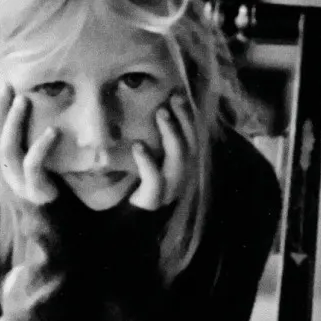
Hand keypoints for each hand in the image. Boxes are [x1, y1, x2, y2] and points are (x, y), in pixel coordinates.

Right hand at [0, 83, 59, 204]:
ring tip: (24, 100)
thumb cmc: (56, 184)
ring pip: (8, 149)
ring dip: (14, 122)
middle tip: (7, 85)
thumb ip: (32, 140)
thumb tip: (33, 102)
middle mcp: (6, 174)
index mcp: (5, 165)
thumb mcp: (40, 159)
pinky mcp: (36, 191)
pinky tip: (53, 130)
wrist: (68, 220)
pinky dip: (41, 146)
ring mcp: (19, 184)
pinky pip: (33, 166)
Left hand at [129, 90, 197, 210]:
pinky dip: (147, 162)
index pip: (194, 138)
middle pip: (192, 145)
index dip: (190, 116)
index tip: (180, 94)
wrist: (126, 226)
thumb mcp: (149, 162)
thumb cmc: (136, 189)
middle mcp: (183, 179)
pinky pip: (155, 181)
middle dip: (184, 119)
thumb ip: (157, 144)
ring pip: (179, 160)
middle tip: (172, 99)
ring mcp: (170, 191)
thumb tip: (157, 108)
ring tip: (160, 112)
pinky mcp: (152, 201)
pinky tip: (138, 146)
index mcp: (184, 168)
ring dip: (171, 133)